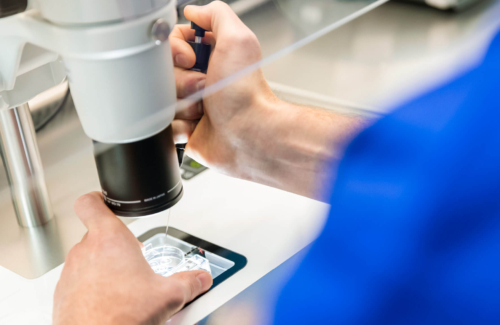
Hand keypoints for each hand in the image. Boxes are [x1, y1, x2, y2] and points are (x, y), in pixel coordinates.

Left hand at [53, 192, 212, 324]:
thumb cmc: (122, 315)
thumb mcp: (169, 295)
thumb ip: (189, 282)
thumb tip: (201, 279)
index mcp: (110, 239)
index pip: (90, 203)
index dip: (97, 199)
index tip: (106, 202)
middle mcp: (86, 251)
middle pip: (97, 234)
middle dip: (116, 245)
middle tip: (132, 261)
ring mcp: (71, 272)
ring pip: (88, 258)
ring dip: (103, 266)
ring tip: (123, 286)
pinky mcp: (63, 293)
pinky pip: (78, 280)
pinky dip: (92, 286)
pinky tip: (110, 301)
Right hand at [170, 1, 275, 177]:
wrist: (249, 135)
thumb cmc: (246, 94)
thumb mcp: (238, 39)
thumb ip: (217, 15)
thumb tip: (194, 10)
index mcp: (212, 57)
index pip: (173, 42)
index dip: (176, 49)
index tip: (190, 58)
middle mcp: (202, 79)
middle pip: (164, 71)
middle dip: (181, 80)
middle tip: (204, 87)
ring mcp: (193, 105)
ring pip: (161, 98)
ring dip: (181, 105)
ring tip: (204, 110)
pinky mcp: (187, 129)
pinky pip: (163, 124)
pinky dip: (178, 126)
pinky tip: (197, 126)